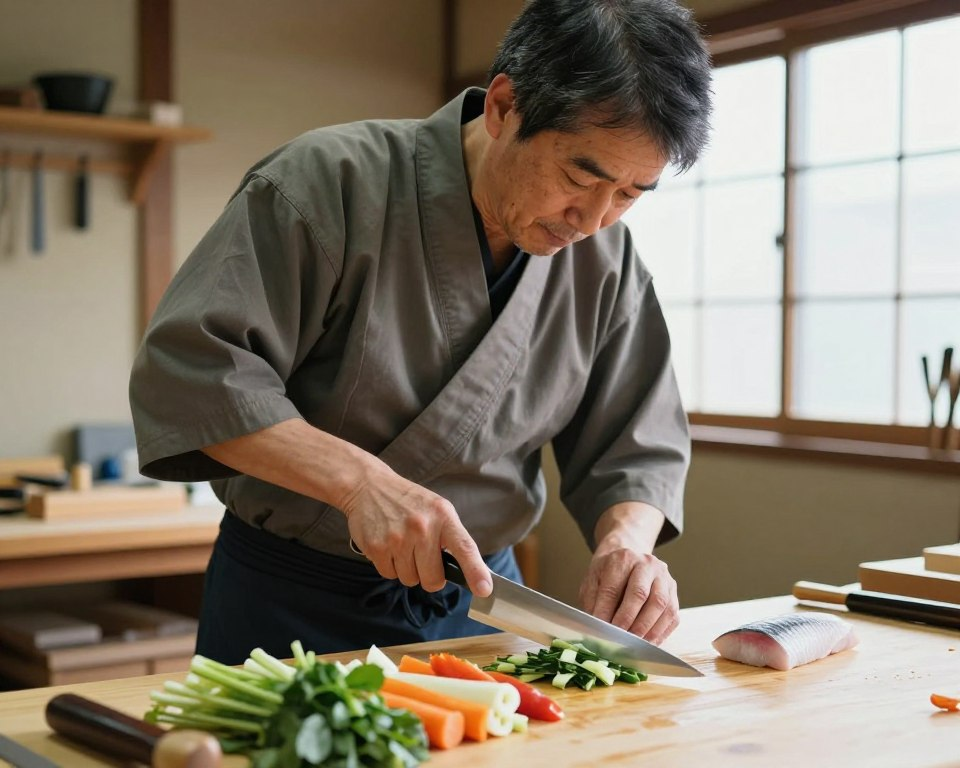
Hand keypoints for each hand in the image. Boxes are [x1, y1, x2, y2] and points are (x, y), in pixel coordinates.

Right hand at [339, 462, 491, 596]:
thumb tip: (469, 572)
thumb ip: (451, 537)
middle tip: (422, 557)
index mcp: (443, 516)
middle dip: (429, 576)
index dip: (475, 571)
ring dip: (407, 569)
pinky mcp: (376, 547)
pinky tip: (388, 545)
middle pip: (433, 579)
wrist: (368, 486)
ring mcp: (398, 538)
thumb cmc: (408, 502)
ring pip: (410, 580)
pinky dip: (390, 566)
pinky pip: (389, 575)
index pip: (464, 547)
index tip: (484, 590)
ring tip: (402, 544)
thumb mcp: (436, 509)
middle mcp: (422, 527)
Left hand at [579, 547, 677, 644]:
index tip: (600, 628)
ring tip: (633, 644)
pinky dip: (660, 633)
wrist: (628, 561)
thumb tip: (597, 627)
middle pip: (640, 594)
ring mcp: (664, 578)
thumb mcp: (593, 581)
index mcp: (623, 559)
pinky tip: (647, 642)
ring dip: (646, 629)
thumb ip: (593, 602)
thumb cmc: (609, 573)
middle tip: (617, 638)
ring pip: (660, 605)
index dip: (605, 611)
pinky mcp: (674, 593)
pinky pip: (672, 615)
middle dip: (628, 620)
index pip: (613, 588)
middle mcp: (647, 564)